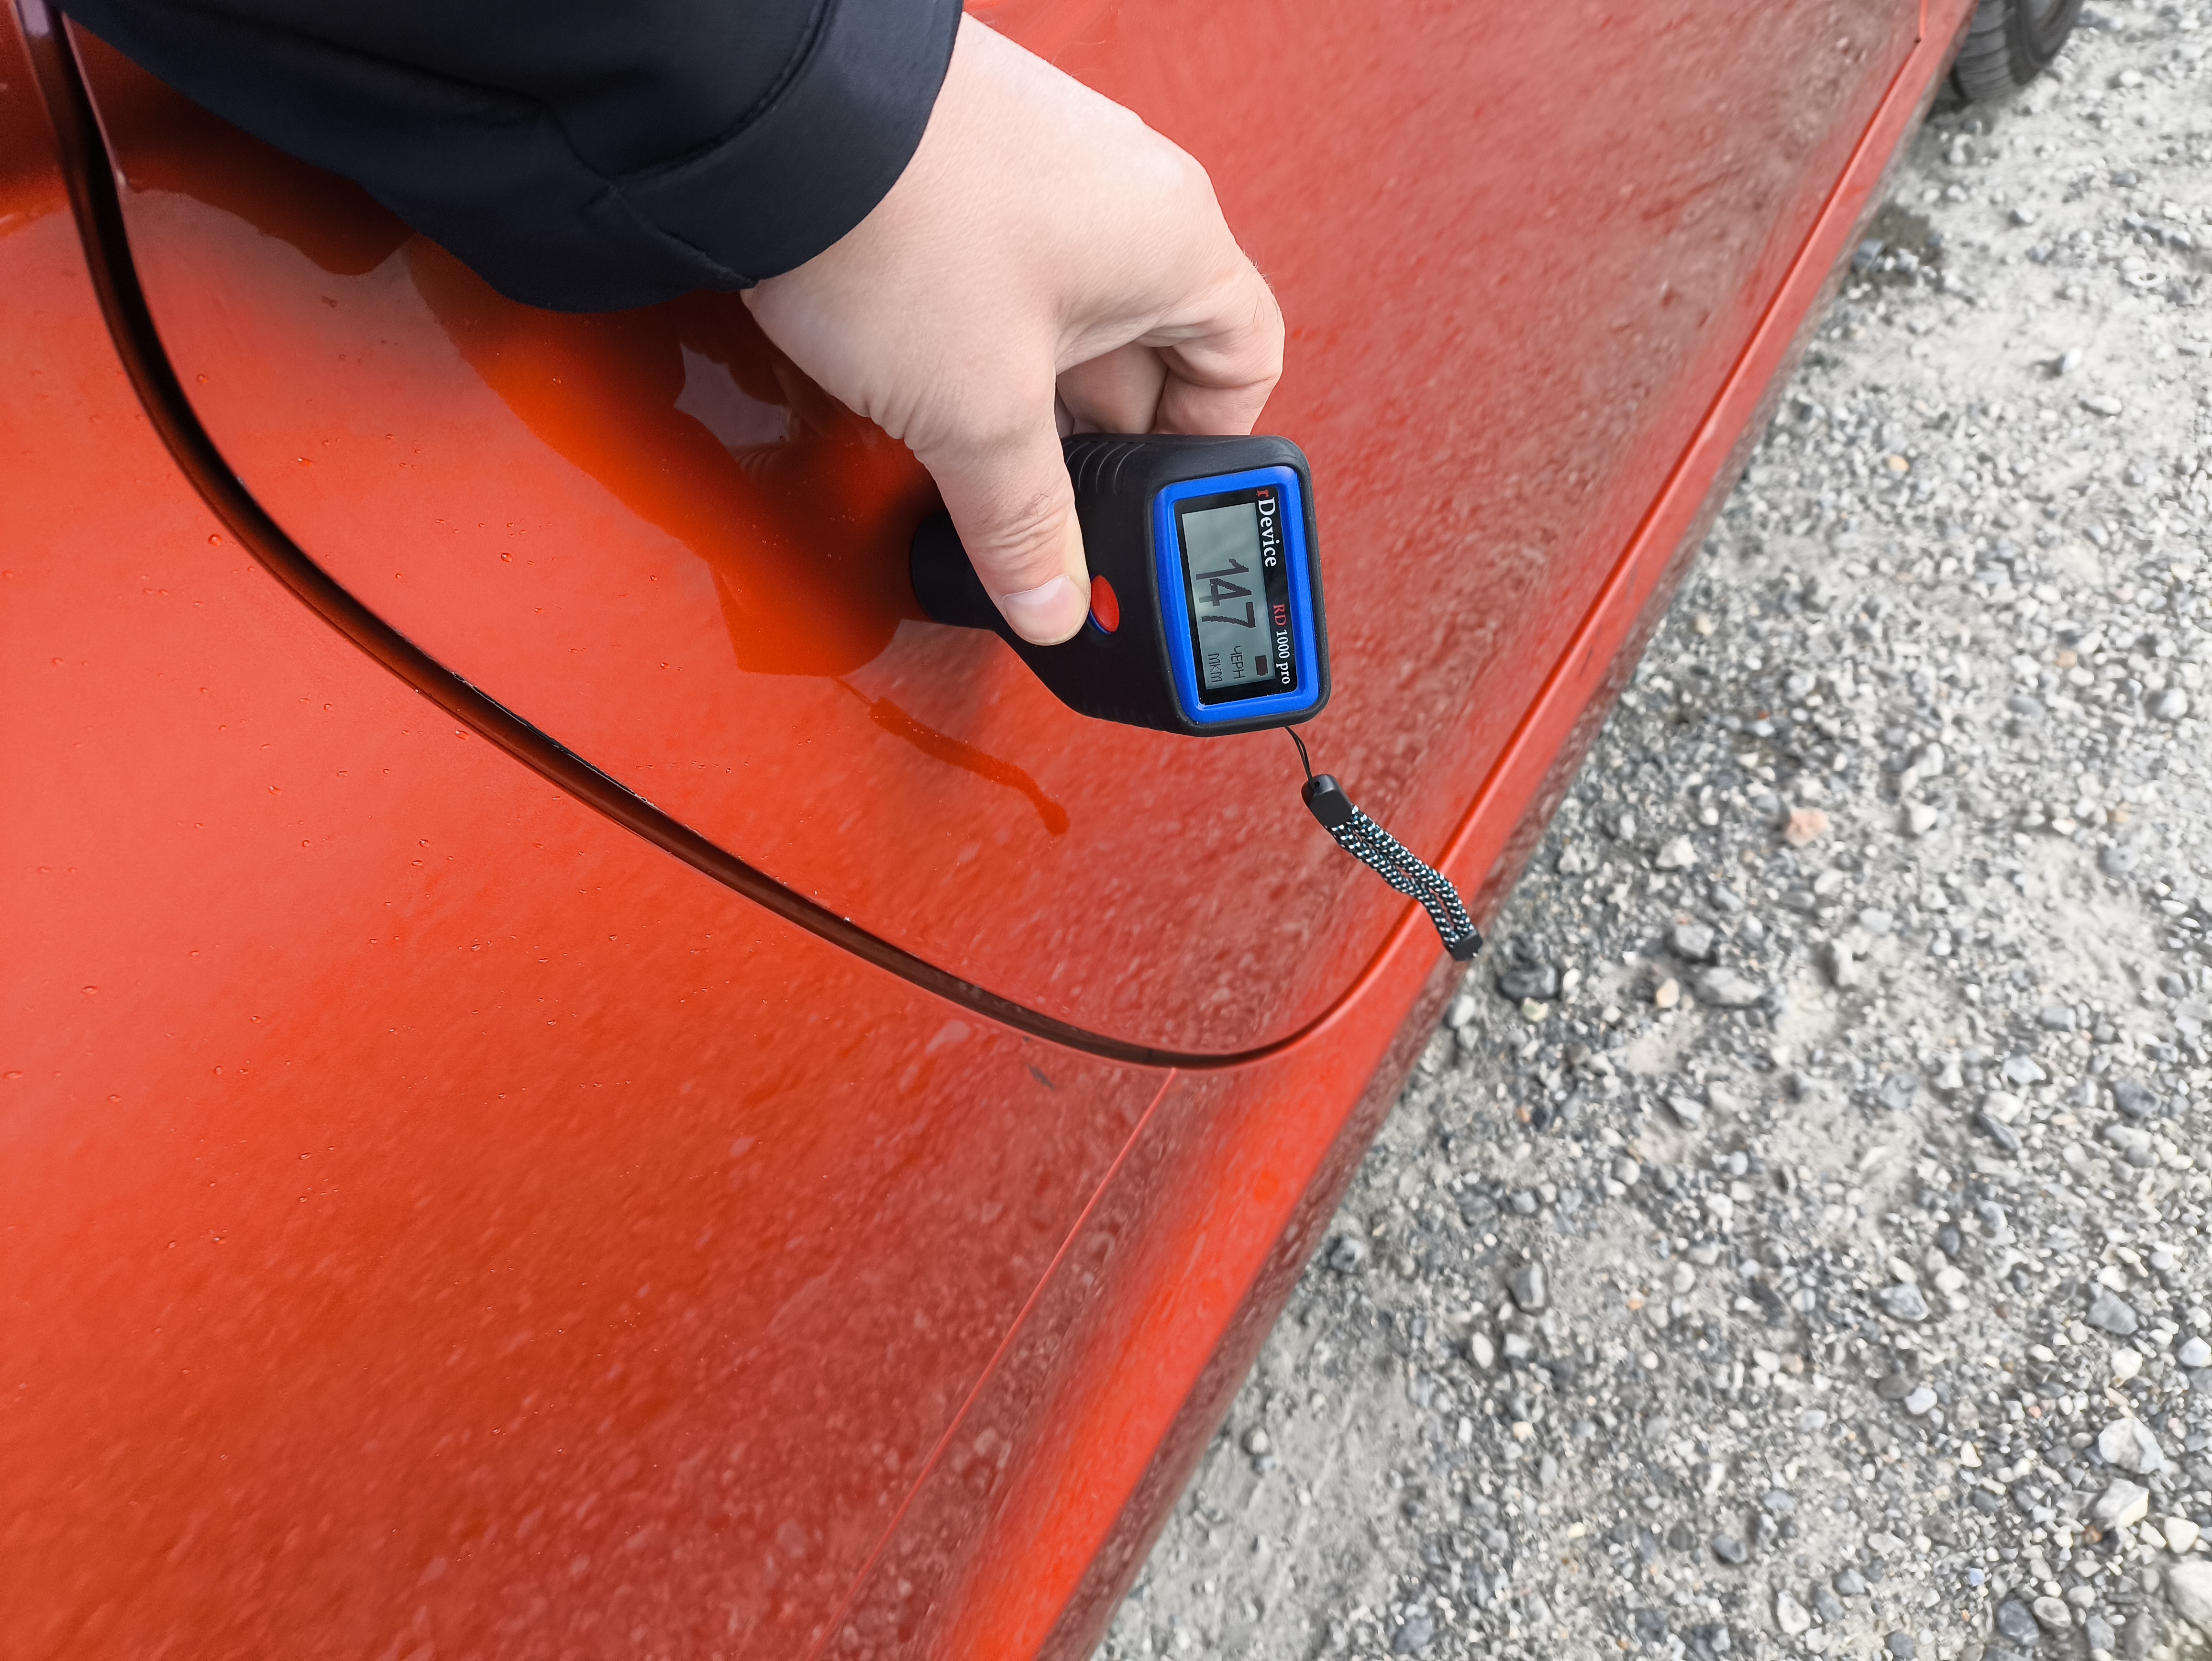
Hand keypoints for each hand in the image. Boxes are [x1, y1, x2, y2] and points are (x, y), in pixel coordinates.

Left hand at [742, 15, 1282, 643]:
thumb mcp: (979, 414)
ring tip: (972, 444)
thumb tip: (1052, 601)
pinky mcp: (966, 172)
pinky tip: (923, 380)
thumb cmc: (899, 220)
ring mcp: (1045, 174)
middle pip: (1148, 357)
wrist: (766, 112)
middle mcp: (1125, 194)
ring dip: (1028, 398)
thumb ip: (1025, 525)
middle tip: (1045, 505)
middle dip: (1094, 443)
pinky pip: (1002, 282)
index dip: (1205, 456)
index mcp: (1175, 240)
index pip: (1246, 366)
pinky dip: (975, 344)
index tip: (1149, 509)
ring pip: (1067, 324)